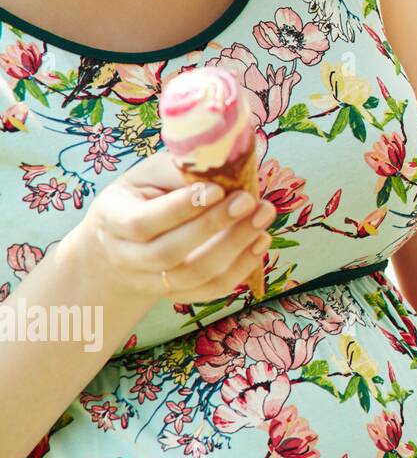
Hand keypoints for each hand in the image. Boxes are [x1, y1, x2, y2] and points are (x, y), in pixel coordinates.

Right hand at [58, 149, 275, 304]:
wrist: (117, 246)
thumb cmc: (140, 197)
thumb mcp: (148, 175)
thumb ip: (179, 170)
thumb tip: (223, 163)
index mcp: (111, 220)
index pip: (142, 222)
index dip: (181, 208)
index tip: (217, 189)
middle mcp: (126, 257)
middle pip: (168, 253)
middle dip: (214, 226)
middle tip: (249, 201)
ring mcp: (150, 281)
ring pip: (193, 275)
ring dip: (235, 247)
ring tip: (263, 217)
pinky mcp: (176, 294)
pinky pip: (210, 290)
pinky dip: (240, 268)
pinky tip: (261, 241)